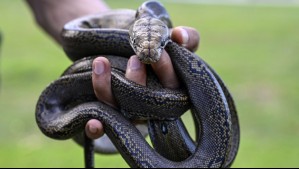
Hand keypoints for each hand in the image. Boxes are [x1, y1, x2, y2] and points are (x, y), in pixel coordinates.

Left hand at [85, 26, 199, 138]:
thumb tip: (179, 35)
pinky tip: (93, 122)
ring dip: (108, 89)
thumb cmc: (153, 46)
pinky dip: (98, 128)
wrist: (128, 48)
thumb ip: (186, 36)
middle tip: (134, 57)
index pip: (173, 85)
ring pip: (121, 109)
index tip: (157, 52)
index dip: (166, 70)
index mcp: (171, 90)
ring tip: (101, 62)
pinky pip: (104, 128)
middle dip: (138, 80)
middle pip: (146, 102)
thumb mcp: (172, 40)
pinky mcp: (111, 118)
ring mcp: (131, 114)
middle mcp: (152, 106)